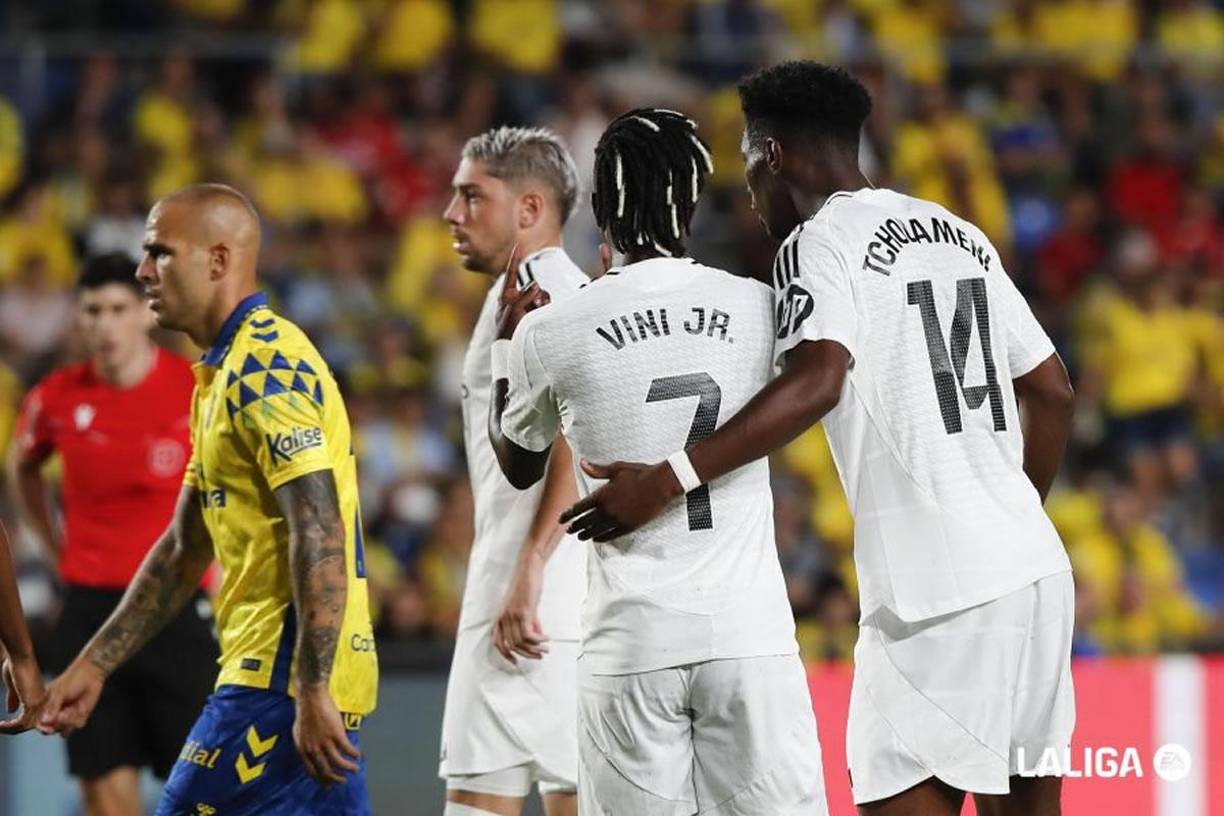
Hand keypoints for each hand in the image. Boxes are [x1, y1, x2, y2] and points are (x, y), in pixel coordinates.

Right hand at [0, 654, 44, 733]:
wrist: (20, 659)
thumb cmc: (16, 667)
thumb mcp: (14, 686)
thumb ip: (14, 698)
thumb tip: (11, 711)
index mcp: (39, 697)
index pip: (34, 717)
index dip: (20, 723)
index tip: (4, 725)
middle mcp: (42, 702)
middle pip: (32, 723)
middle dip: (15, 728)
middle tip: (2, 727)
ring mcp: (39, 704)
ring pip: (26, 725)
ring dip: (10, 729)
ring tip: (0, 727)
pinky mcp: (32, 705)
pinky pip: (21, 723)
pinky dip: (9, 727)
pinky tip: (0, 726)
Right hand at [36, 658, 105, 735]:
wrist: (91, 675)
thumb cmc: (72, 680)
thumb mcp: (59, 692)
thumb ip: (52, 706)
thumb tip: (44, 721)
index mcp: (44, 708)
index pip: (38, 723)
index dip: (42, 728)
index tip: (49, 729)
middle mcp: (54, 715)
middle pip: (51, 730)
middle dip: (58, 724)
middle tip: (63, 713)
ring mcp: (66, 717)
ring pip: (64, 731)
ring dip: (69, 722)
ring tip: (73, 709)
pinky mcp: (79, 717)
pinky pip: (77, 725)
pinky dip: (79, 718)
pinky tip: (82, 708)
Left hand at [293, 685, 360, 785]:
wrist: (311, 698)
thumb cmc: (305, 712)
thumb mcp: (299, 733)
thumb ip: (305, 746)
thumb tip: (311, 755)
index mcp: (303, 750)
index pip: (312, 772)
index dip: (321, 780)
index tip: (328, 785)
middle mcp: (313, 749)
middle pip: (326, 771)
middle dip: (336, 779)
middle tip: (342, 781)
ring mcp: (325, 742)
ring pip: (339, 763)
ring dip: (348, 768)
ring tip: (355, 769)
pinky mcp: (337, 734)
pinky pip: (347, 749)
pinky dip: (354, 754)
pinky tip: (358, 755)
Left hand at [493, 555, 548, 663]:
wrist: (528, 569)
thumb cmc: (527, 585)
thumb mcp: (525, 606)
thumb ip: (530, 621)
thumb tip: (537, 636)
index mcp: (500, 616)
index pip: (497, 641)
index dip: (505, 654)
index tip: (516, 661)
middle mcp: (503, 617)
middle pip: (512, 645)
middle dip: (526, 654)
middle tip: (539, 656)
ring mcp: (512, 615)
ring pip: (521, 642)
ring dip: (535, 649)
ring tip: (546, 650)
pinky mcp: (524, 612)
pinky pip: (529, 634)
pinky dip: (539, 640)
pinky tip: (547, 638)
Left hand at [495, 242, 550, 339]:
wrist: (513, 349)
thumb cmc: (508, 330)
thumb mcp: (512, 310)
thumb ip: (524, 295)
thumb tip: (536, 286)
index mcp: (507, 295)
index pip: (511, 273)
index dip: (515, 259)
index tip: (518, 244)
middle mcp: (519, 298)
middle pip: (533, 284)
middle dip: (534, 294)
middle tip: (529, 308)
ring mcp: (530, 305)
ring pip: (542, 293)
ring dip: (540, 301)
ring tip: (534, 313)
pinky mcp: (539, 312)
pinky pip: (547, 302)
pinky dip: (545, 305)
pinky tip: (540, 313)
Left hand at [559, 459, 684, 541]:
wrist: (660, 485)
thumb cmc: (639, 473)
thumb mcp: (617, 468)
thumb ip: (597, 470)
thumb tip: (582, 463)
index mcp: (602, 495)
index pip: (579, 508)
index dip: (568, 514)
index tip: (561, 519)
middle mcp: (607, 510)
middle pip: (585, 521)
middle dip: (575, 526)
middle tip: (569, 530)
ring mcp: (618, 519)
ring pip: (597, 530)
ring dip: (586, 534)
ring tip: (580, 537)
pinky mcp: (628, 526)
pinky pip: (611, 535)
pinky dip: (602, 538)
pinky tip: (597, 540)